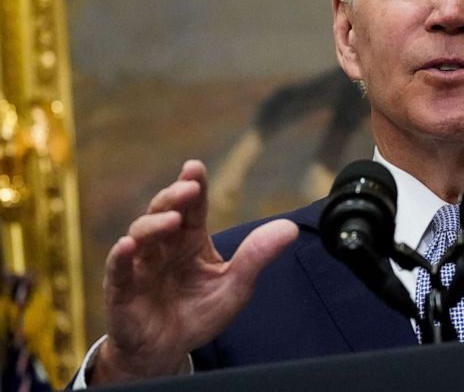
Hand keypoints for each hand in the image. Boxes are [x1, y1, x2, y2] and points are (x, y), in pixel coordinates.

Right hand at [92, 160, 298, 383]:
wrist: (167, 351)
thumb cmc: (198, 313)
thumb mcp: (235, 286)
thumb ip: (256, 256)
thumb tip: (290, 228)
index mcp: (190, 240)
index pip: (192, 207)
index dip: (193, 186)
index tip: (195, 168)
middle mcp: (164, 246)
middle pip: (163, 211)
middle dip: (174, 197)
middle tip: (188, 187)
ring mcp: (141, 266)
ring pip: (141, 235)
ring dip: (154, 225)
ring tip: (172, 221)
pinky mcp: (122, 291)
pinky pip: (118, 270)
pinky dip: (120, 257)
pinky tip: (127, 246)